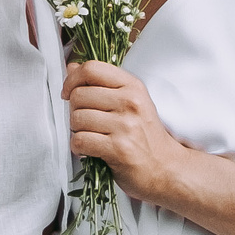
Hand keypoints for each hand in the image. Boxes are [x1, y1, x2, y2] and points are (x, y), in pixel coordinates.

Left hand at [65, 60, 194, 207]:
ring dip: (77, 131)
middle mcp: (130, 102)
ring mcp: (125, 125)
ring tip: (92, 137)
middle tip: (87, 123)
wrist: (166, 169)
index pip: (91, 68)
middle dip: (74, 111)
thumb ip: (101, 84)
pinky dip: (78, 148)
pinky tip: (90, 150)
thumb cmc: (145, 136)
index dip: (72, 79)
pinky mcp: (118, 148)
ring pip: (76, 118)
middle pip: (79, 95)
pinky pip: (79, 140)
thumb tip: (71, 66)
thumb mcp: (130, 102)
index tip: (68, 92)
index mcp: (132, 86)